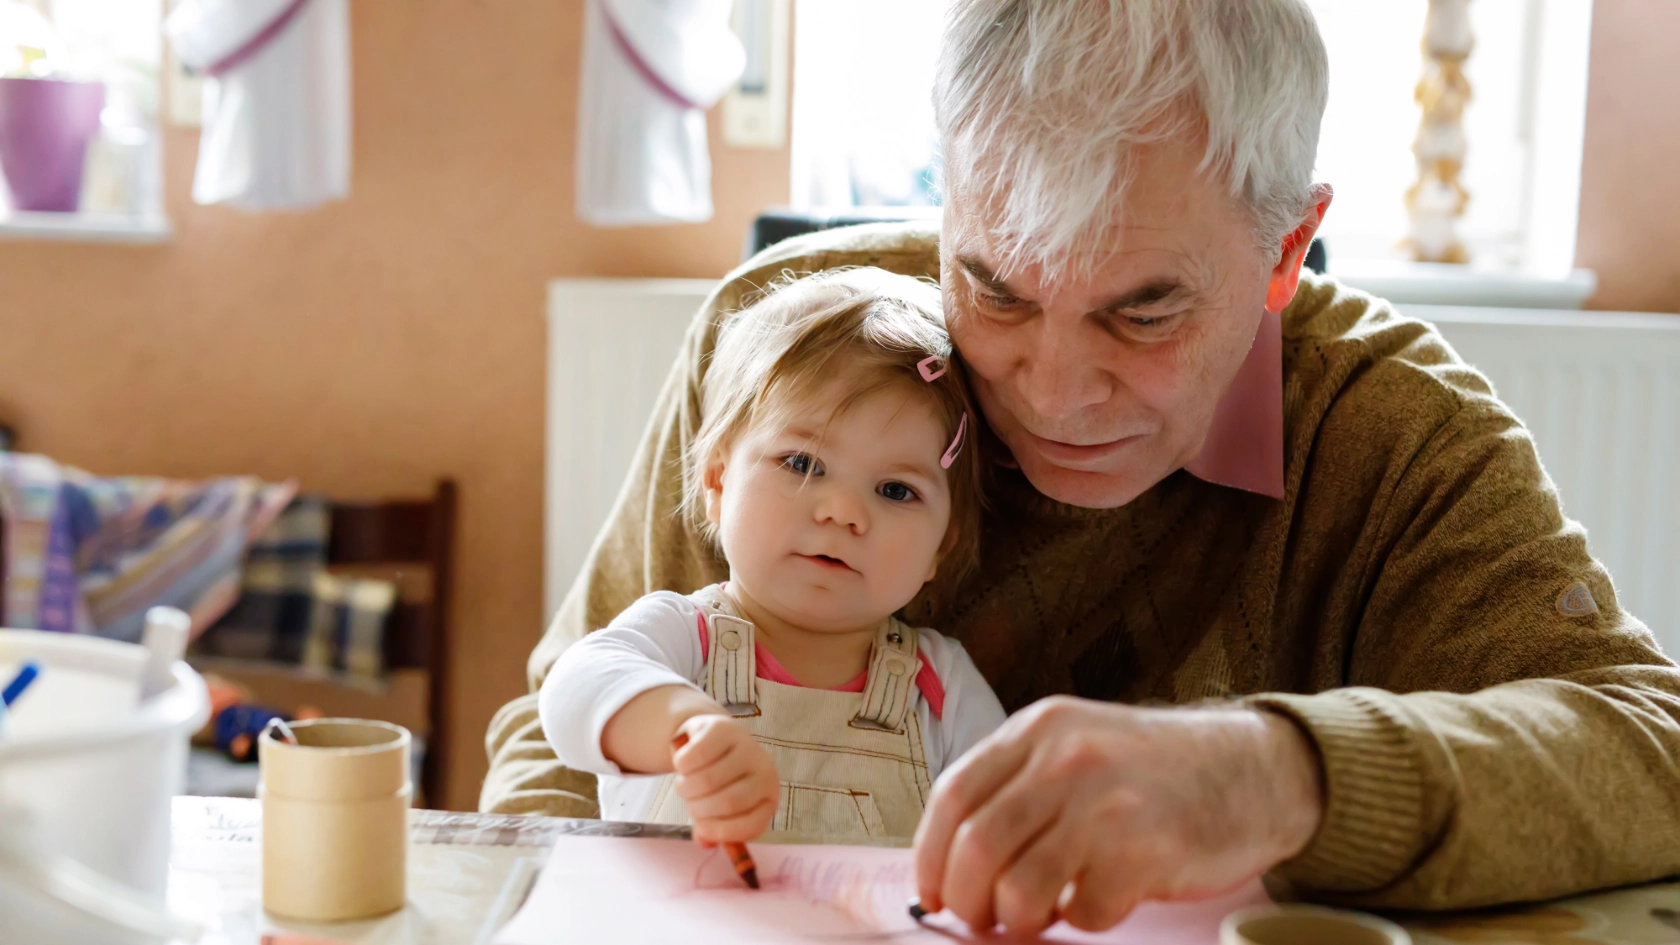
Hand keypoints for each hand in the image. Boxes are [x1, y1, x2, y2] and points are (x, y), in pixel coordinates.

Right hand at [672, 714, 778, 844]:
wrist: (712, 735)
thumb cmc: (719, 778)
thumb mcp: (721, 807)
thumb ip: (714, 828)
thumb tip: (705, 843)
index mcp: (768, 795)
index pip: (751, 825)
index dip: (722, 833)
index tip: (701, 830)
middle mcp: (764, 770)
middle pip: (727, 803)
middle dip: (699, 809)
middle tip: (690, 803)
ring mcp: (745, 746)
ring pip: (707, 781)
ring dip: (685, 788)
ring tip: (684, 785)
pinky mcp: (722, 728)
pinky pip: (694, 757)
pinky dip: (680, 766)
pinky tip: (683, 765)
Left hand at [912, 697, 1323, 934]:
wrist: (1250, 770)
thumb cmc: (1152, 771)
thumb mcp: (1075, 746)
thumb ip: (1017, 785)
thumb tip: (950, 860)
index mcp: (1040, 729)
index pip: (953, 795)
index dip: (930, 855)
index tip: (932, 892)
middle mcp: (1067, 759)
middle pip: (976, 847)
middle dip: (968, 900)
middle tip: (982, 918)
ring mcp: (1107, 804)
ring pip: (1020, 888)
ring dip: (1021, 918)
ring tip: (1042, 912)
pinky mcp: (1146, 851)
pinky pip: (1085, 911)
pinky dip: (1085, 919)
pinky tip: (1101, 898)